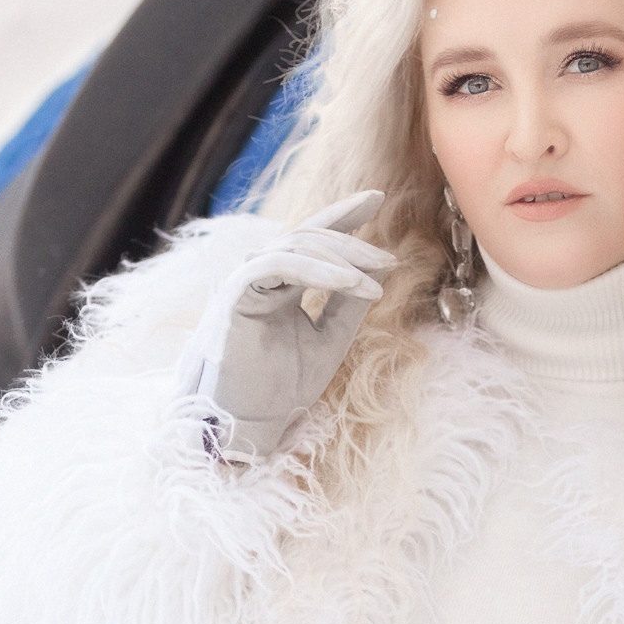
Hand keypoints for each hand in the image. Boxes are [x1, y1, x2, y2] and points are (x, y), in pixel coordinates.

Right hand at [178, 191, 395, 462]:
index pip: (312, 238)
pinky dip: (317, 269)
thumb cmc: (282, 388)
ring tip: (376, 275)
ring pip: (294, 245)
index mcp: (280, 284)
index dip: (342, 215)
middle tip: (389, 259)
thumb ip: (350, 302)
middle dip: (352, 241)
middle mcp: (260, 277)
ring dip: (341, 256)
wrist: (249, 425)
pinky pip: (277, 264)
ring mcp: (245, 283)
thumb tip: (381, 265)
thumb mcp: (330, 339)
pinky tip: (351, 282)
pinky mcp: (235, 296)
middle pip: (307, 237)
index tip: (377, 198)